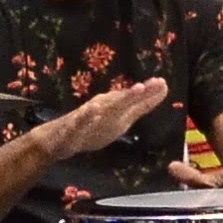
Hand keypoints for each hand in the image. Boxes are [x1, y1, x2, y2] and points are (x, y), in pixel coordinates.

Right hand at [23, 74, 175, 169]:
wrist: (58, 139)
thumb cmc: (90, 125)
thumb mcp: (118, 118)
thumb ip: (137, 107)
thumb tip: (157, 93)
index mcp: (115, 111)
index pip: (135, 104)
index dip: (149, 96)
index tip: (164, 84)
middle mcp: (103, 110)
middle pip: (123, 102)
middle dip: (138, 94)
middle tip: (154, 83)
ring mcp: (88, 118)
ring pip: (104, 108)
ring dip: (117, 100)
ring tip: (134, 90)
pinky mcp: (73, 128)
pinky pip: (80, 122)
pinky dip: (86, 115)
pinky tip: (93, 108)